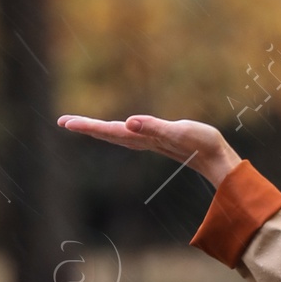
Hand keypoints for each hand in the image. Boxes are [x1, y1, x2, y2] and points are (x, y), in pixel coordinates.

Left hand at [57, 112, 239, 188]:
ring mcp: (149, 142)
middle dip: (86, 127)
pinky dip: (116, 130)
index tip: (66, 123)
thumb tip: (129, 123)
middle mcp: (142, 141)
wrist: (217, 159)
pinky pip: (129, 134)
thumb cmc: (201, 143)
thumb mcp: (178, 131)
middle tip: (63, 122)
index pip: (109, 130)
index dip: (87, 126)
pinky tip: (116, 129)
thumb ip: (154, 127)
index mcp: (142, 138)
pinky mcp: (157, 140)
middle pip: (107, 133)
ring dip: (98, 129)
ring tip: (81, 125)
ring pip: (117, 134)